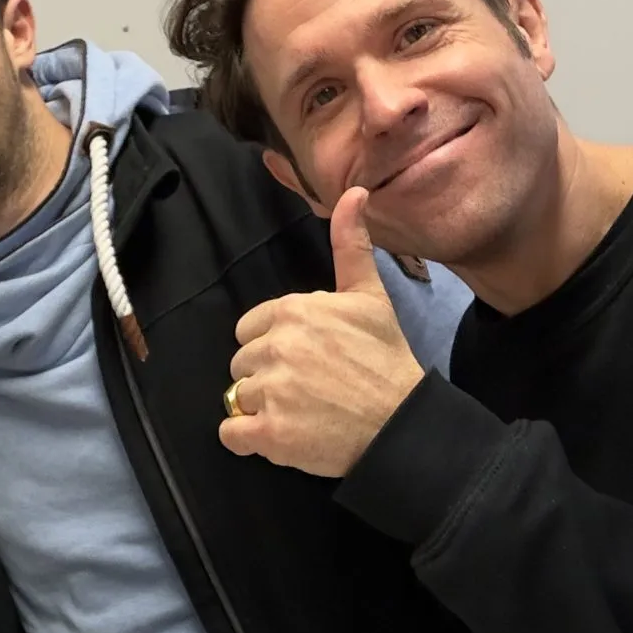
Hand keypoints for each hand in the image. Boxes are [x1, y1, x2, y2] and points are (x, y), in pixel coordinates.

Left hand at [220, 188, 422, 477]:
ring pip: (239, 398)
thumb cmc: (386, 360)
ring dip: (262, 410)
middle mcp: (276, 346)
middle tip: (308, 390)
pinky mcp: (269, 434)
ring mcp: (271, 391)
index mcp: (293, 310)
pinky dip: (246, 440)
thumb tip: (354, 191)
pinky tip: (279, 437)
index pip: (249, 329)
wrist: (402, 423)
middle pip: (242, 364)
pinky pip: (231, 434)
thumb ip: (351, 246)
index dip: (274, 347)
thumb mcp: (371, 296)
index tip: (307, 360)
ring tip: (302, 414)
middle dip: (267, 378)